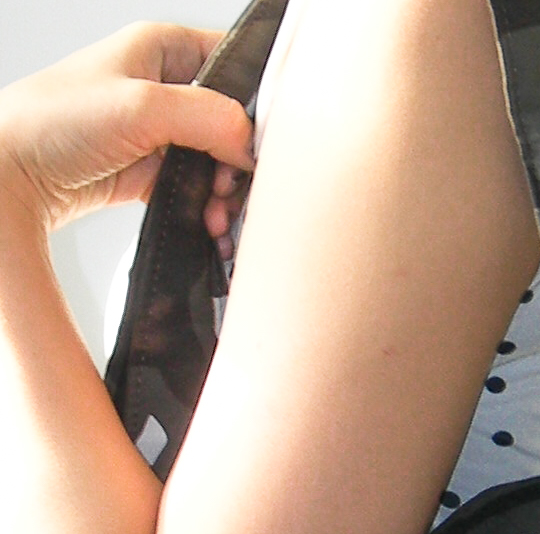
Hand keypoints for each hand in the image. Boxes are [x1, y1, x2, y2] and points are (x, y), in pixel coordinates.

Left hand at [0, 23, 253, 232]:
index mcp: (164, 48)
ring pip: (218, 163)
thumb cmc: (53, 122)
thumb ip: (206, 118)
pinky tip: (211, 228)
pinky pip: (196, 193)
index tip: (265, 143)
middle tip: (232, 189)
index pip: (237, 64)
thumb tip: (251, 141)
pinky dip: (208, 213)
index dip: (259, 103)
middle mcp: (165, 88)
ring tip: (218, 218)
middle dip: (241, 163)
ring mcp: (159, 133)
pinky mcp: (151, 173)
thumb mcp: (140, 106)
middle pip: (233, 124)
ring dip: (226, 196)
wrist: (10, 174)